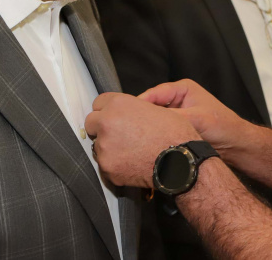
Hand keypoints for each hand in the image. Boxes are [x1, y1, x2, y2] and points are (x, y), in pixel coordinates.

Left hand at [85, 93, 199, 187]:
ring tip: (132, 151)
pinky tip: (132, 163)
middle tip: (120, 134)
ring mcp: (104, 147)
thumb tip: (122, 114)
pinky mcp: (107, 167)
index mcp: (118, 105)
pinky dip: (116, 164)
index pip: (98, 102)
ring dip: (109, 147)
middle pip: (91, 122)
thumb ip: (131, 108)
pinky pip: (106, 164)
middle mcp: (106, 123)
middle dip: (102, 127)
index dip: (108, 109)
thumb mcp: (154, 109)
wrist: (180, 161)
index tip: (114, 116)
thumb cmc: (173, 133)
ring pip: (98, 145)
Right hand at [138, 79, 246, 152]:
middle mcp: (178, 99)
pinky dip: (154, 137)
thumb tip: (150, 120)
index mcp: (183, 89)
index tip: (128, 116)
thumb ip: (173, 117)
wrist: (236, 145)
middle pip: (151, 107)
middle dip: (142, 117)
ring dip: (148, 128)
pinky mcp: (176, 128)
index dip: (140, 105)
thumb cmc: (224, 127)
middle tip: (130, 129)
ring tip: (138, 137)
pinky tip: (148, 144)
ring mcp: (176, 114)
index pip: (154, 94)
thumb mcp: (197, 119)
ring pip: (154, 120)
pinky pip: (159, 131)